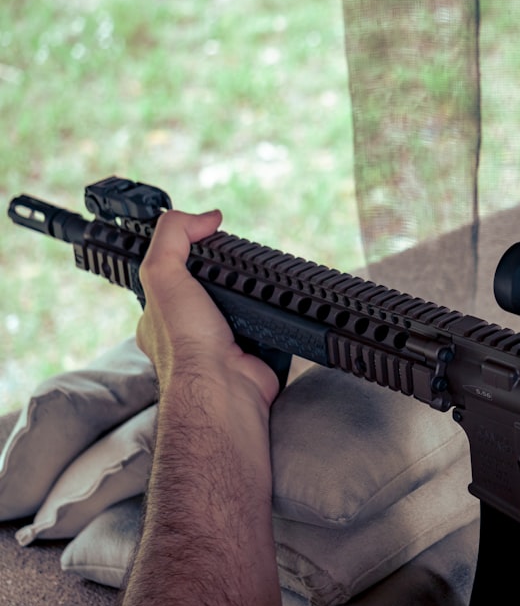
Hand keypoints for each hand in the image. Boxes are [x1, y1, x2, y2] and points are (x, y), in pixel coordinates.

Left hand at [136, 209, 278, 406]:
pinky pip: (269, 326)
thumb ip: (173, 236)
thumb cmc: (186, 342)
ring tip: (257, 286)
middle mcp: (190, 333)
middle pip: (212, 290)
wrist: (223, 388)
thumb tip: (207, 217)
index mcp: (160, 317)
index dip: (187, 256)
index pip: (171, 276)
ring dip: (252, 296)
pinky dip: (274, 316)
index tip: (206, 242)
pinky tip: (273, 309)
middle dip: (227, 278)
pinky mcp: (256, 354)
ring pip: (241, 307)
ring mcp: (224, 345)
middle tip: (238, 268)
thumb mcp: (162, 273)